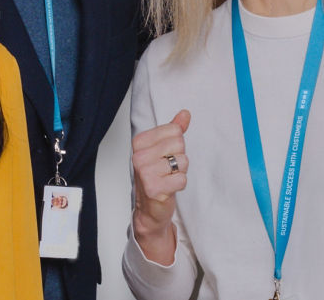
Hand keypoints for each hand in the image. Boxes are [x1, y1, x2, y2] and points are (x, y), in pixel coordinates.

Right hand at [130, 110, 190, 262]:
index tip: (164, 156)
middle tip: (167, 169)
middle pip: (180, 143)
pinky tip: (168, 188)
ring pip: (183, 161)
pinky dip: (179, 184)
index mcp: (140, 142)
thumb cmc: (156, 176)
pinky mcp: (154, 188)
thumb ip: (174, 130)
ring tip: (167, 178)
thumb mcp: (163, 149)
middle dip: (179, 158)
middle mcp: (139, 156)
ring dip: (180, 172)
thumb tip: (185, 114)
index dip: (176, 145)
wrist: (150, 209)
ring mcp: (145, 172)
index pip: (174, 130)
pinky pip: (182, 179)